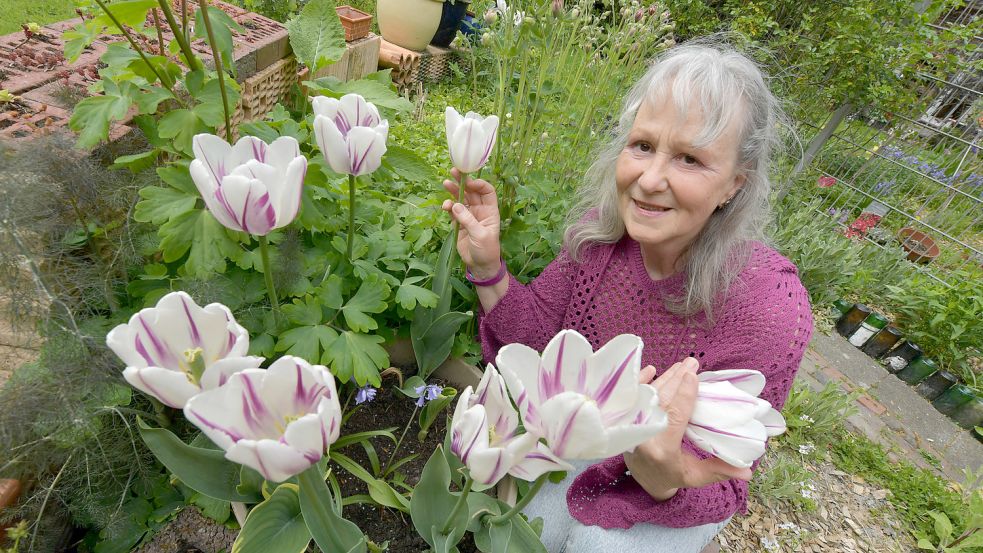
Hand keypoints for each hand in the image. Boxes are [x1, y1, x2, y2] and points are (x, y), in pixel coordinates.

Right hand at [441, 168, 501, 276]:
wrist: (480, 265)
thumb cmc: (486, 250)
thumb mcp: (480, 235)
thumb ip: (468, 220)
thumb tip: (455, 205)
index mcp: (490, 211)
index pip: (487, 191)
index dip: (479, 184)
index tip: (469, 182)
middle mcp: (480, 210)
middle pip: (471, 192)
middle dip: (463, 182)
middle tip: (453, 171)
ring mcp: (469, 216)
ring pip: (461, 199)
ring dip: (454, 191)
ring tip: (446, 183)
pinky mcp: (459, 223)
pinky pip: (453, 211)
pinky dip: (448, 207)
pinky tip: (445, 206)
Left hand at [624, 358, 752, 500]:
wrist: (641, 478)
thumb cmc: (671, 475)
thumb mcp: (695, 476)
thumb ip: (718, 471)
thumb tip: (748, 471)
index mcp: (663, 449)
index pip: (675, 418)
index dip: (684, 396)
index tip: (693, 376)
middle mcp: (644, 435)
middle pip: (662, 400)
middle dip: (677, 379)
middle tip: (692, 362)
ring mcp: (632, 426)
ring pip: (650, 395)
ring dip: (666, 377)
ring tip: (682, 365)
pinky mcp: (626, 419)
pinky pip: (632, 396)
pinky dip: (642, 381)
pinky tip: (652, 370)